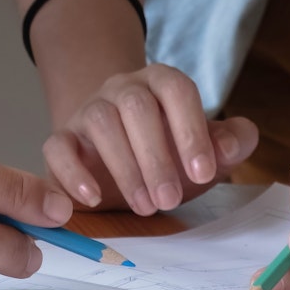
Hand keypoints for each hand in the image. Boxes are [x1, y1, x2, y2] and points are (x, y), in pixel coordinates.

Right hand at [46, 64, 258, 214]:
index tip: (203, 173)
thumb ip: (231, 142)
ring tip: (145, 207)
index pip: (177, 89)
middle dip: (156, 156)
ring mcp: (89, 110)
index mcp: (161, 83)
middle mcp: (123, 89)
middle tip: (170, 199)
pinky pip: (58, 145)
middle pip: (135, 106)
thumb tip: (231, 145)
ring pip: (100, 122)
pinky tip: (93, 198)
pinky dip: (73, 172)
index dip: (191, 130)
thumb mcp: (206, 151)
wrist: (121, 159)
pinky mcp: (63, 138)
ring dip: (124, 168)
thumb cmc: (170, 153)